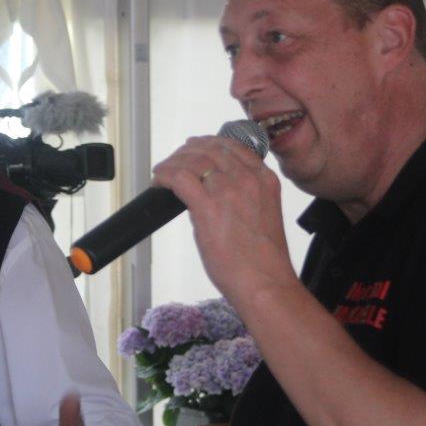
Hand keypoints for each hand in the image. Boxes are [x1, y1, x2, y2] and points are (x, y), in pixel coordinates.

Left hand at [152, 135, 297, 306]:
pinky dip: (165, 175)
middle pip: (210, 148)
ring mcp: (228, 190)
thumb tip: (213, 193)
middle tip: (174, 160)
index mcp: (264, 179)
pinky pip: (179, 177)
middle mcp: (247, 178)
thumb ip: (245, 196)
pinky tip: (159, 181)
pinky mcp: (208, 206)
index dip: (209, 144)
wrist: (265, 282)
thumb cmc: (264, 259)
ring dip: (173, 162)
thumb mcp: (263, 214)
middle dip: (187, 151)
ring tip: (163, 172)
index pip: (233, 147)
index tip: (195, 148)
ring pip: (192, 159)